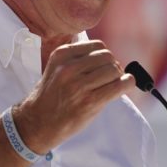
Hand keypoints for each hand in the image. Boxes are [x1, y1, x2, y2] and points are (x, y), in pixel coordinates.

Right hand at [13, 40, 134, 152]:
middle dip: (112, 66)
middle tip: (109, 77)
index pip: (97, 45)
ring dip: (118, 77)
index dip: (104, 56)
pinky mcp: (89, 101)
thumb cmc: (52, 95)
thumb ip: (77, 58)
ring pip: (114, 70)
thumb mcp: (57, 68)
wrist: (39, 122)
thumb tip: (108, 54)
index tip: (103, 66)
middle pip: (107, 56)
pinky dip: (127, 84)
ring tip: (111, 85)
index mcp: (61, 55)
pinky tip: (124, 86)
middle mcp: (69, 67)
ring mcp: (79, 85)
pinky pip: (119, 86)